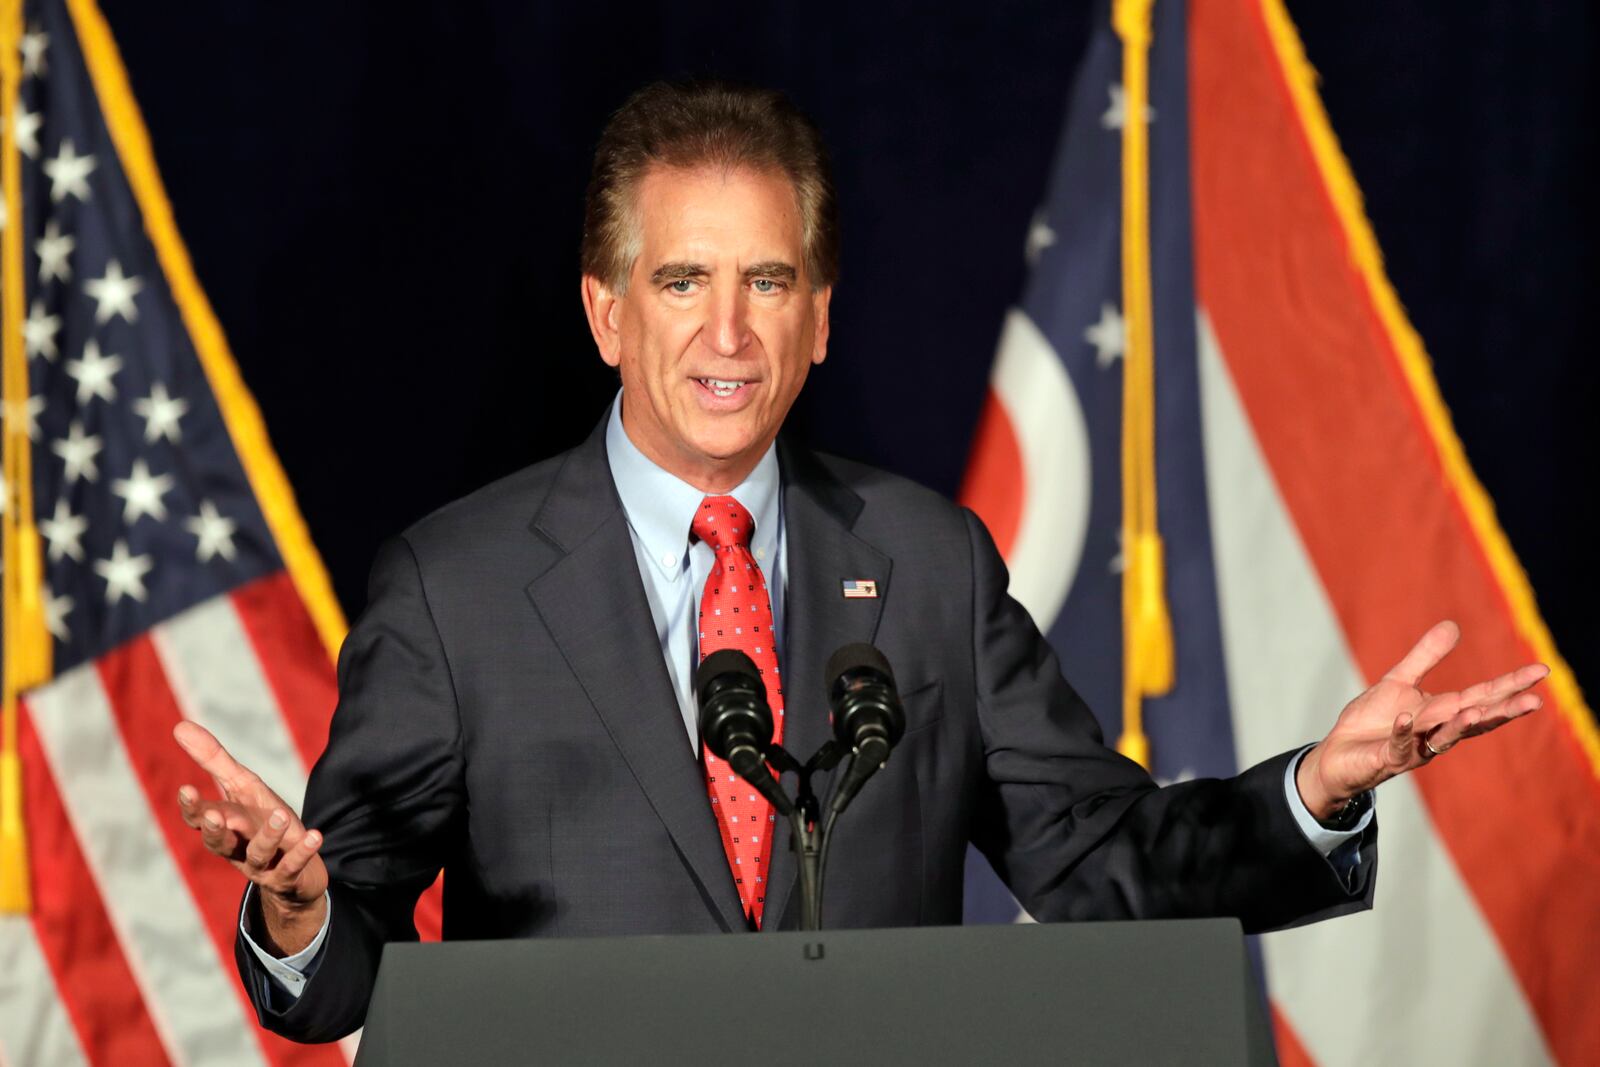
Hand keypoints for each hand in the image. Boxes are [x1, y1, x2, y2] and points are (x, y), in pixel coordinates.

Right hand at [174, 721, 327, 955]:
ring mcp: (261, 865)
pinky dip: (302, 852)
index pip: (199, 819)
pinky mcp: (288, 876)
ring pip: (258, 854)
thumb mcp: (242, 787)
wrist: (294, 870)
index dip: (191, 807)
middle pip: (219, 841)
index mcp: (222, 826)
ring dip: (268, 836)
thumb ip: (213, 760)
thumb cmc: (261, 821)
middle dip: (215, 828)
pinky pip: (292, 866)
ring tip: (281, 815)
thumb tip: (179, 725)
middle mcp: (236, 848)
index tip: (186, 789)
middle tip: (214, 814)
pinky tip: (315, 836)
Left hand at [1295, 620, 1547, 820]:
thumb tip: (1453, 625)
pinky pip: (1398, 745)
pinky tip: (1404, 718)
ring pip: (1444, 738)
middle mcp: (1436, 733)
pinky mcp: (1387, 758)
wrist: (1338, 753)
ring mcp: (1414, 748)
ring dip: (1461, 726)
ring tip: (1479, 711)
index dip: (1511, 685)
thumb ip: (1425, 657)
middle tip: (1534, 701)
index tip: (1542, 670)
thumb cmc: (1373, 720)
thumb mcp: (1399, 682)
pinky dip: (1402, 732)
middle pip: (1475, 721)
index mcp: (1442, 713)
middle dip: (1504, 711)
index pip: (1483, 697)